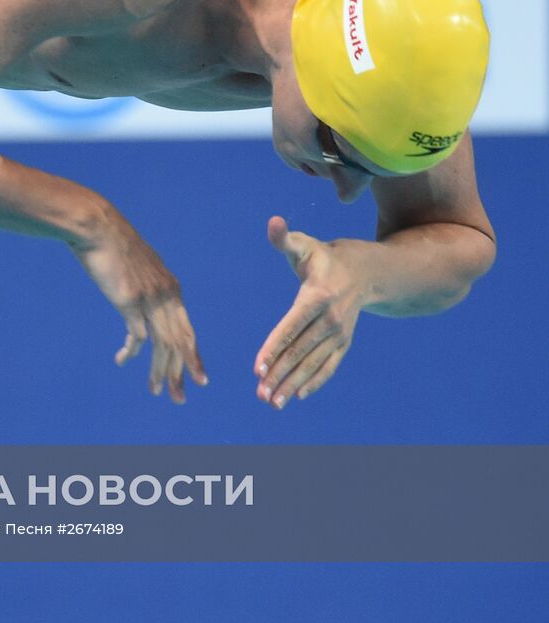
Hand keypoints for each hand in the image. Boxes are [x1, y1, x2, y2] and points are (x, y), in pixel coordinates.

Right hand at [72, 211, 206, 403]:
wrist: (97, 226)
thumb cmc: (111, 244)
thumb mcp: (136, 266)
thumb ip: (143, 285)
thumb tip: (139, 302)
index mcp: (171, 287)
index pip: (187, 329)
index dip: (192, 355)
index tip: (197, 376)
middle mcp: (167, 295)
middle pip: (181, 342)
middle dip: (183, 372)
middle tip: (181, 397)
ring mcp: (150, 298)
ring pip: (163, 344)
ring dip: (161, 372)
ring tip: (156, 391)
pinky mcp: (130, 301)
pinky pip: (137, 336)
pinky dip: (131, 353)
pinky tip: (122, 361)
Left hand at [255, 216, 364, 407]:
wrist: (366, 272)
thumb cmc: (324, 257)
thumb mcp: (304, 245)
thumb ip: (284, 238)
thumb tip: (273, 221)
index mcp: (317, 297)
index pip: (291, 326)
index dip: (273, 347)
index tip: (257, 368)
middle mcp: (330, 319)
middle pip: (300, 350)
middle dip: (279, 374)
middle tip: (259, 394)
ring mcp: (339, 334)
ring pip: (313, 363)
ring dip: (292, 384)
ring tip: (272, 402)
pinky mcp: (343, 342)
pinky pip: (328, 366)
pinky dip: (314, 381)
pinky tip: (297, 396)